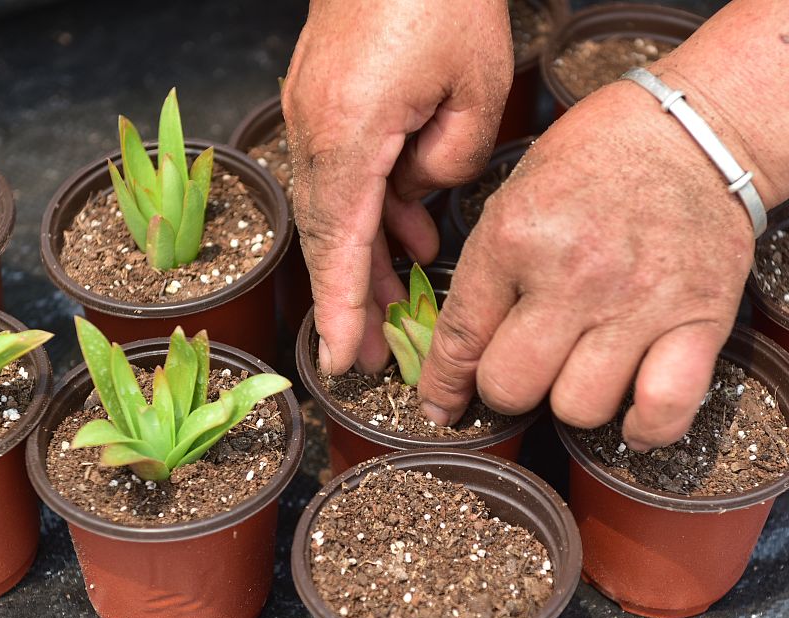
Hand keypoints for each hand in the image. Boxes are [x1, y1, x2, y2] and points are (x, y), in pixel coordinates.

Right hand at [282, 0, 512, 374]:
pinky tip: (405, 233)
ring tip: (394, 301)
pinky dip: (371, 208)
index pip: (339, 241)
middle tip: (370, 352)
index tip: (341, 357)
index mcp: (349, 130)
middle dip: (348, 296)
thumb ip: (452, 162)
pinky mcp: (323, 98)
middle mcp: (315, 126)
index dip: (340, 307)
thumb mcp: (477, 88)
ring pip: (335, 205)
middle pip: (328, 233)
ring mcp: (310, 110)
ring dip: (363, 254)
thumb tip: (422, 196)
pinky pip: (343, 172)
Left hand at [417, 76, 756, 450]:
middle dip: (506, 387)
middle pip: (512, 387)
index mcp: (516, 236)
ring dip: (571, 401)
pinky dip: (644, 427)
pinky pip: (663, 409)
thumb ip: (488, 269)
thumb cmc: (600, 157)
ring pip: (578, 408)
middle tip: (523, 368)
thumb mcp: (518, 192)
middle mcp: (574, 275)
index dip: (444, 384)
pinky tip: (631, 417)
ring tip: (581, 371)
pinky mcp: (700, 321)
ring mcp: (639, 303)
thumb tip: (460, 350)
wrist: (699, 131)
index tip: (439, 405)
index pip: (461, 339)